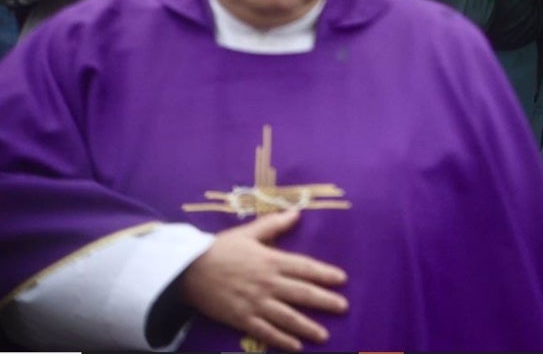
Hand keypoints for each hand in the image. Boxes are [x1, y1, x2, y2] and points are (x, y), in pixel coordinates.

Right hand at [180, 210, 347, 351]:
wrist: (188, 270)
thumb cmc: (220, 249)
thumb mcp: (248, 233)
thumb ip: (274, 225)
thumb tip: (297, 213)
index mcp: (271, 260)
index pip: (304, 267)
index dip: (324, 274)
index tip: (342, 280)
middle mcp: (267, 283)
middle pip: (302, 293)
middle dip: (325, 301)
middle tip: (343, 307)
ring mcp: (255, 303)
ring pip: (287, 317)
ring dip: (308, 326)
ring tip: (325, 335)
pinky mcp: (241, 318)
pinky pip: (265, 332)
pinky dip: (282, 340)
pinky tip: (296, 347)